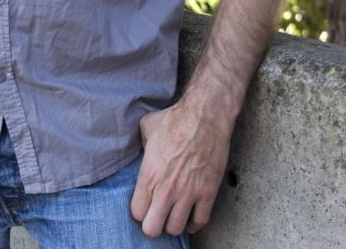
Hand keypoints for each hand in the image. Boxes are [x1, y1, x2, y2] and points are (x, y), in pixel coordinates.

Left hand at [129, 94, 234, 237]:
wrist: (205, 117)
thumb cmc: (175, 120)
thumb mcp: (146, 128)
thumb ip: (140, 145)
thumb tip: (142, 153)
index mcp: (148, 175)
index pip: (137, 213)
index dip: (140, 211)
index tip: (145, 205)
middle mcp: (166, 189)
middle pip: (153, 228)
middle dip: (153, 224)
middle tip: (157, 215)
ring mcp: (188, 193)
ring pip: (176, 229)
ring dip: (173, 223)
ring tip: (173, 215)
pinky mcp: (208, 193)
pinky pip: (200, 222)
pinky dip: (195, 224)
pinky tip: (190, 216)